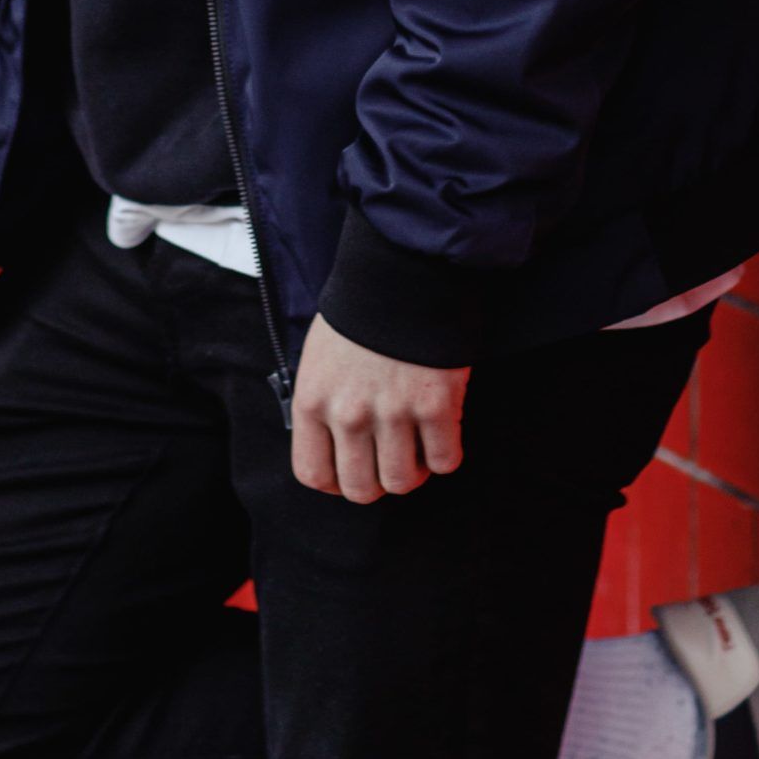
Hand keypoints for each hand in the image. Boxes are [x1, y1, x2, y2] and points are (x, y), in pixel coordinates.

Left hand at [290, 313, 469, 501]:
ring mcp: (392, 413)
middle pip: (360, 488)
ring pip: (402, 482)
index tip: (352, 470)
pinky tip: (442, 431)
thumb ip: (323, 402)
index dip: (335, 481)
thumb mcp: (320, 356)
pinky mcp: (436, 407)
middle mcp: (348, 414)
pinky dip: (445, 453)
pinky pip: (444, 461)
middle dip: (377, 480)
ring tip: (417, 444)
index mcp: (312, 400)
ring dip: (414, 470)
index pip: (313, 473)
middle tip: (390, 457)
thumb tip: (335, 443)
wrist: (402, 270)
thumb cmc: (360, 310)